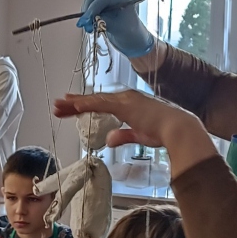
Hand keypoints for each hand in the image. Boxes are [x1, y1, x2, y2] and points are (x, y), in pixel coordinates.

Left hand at [54, 90, 201, 149]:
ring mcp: (125, 100)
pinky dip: (86, 104)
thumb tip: (110, 139)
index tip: (71, 109)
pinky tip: (73, 106)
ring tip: (59, 106)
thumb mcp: (139, 135)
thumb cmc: (164, 132)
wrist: (177, 128)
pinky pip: (100, 104)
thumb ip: (123, 135)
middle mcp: (126, 98)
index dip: (86, 106)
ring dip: (75, 104)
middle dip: (75, 104)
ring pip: (94, 101)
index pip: (102, 104)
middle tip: (58, 106)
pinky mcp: (124, 104)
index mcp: (130, 103)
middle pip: (95, 101)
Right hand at [77, 0, 154, 57]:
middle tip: (85, 25)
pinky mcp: (102, 9)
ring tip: (88, 28)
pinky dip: (87, 17)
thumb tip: (87, 19)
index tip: (86, 21)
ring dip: (86, 14)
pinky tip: (89, 26)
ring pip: (90, 2)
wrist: (133, 41)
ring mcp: (107, 3)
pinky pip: (90, 9)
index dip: (93, 8)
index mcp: (123, 0)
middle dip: (87, 10)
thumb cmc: (129, 35)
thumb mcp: (117, 28)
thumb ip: (103, 21)